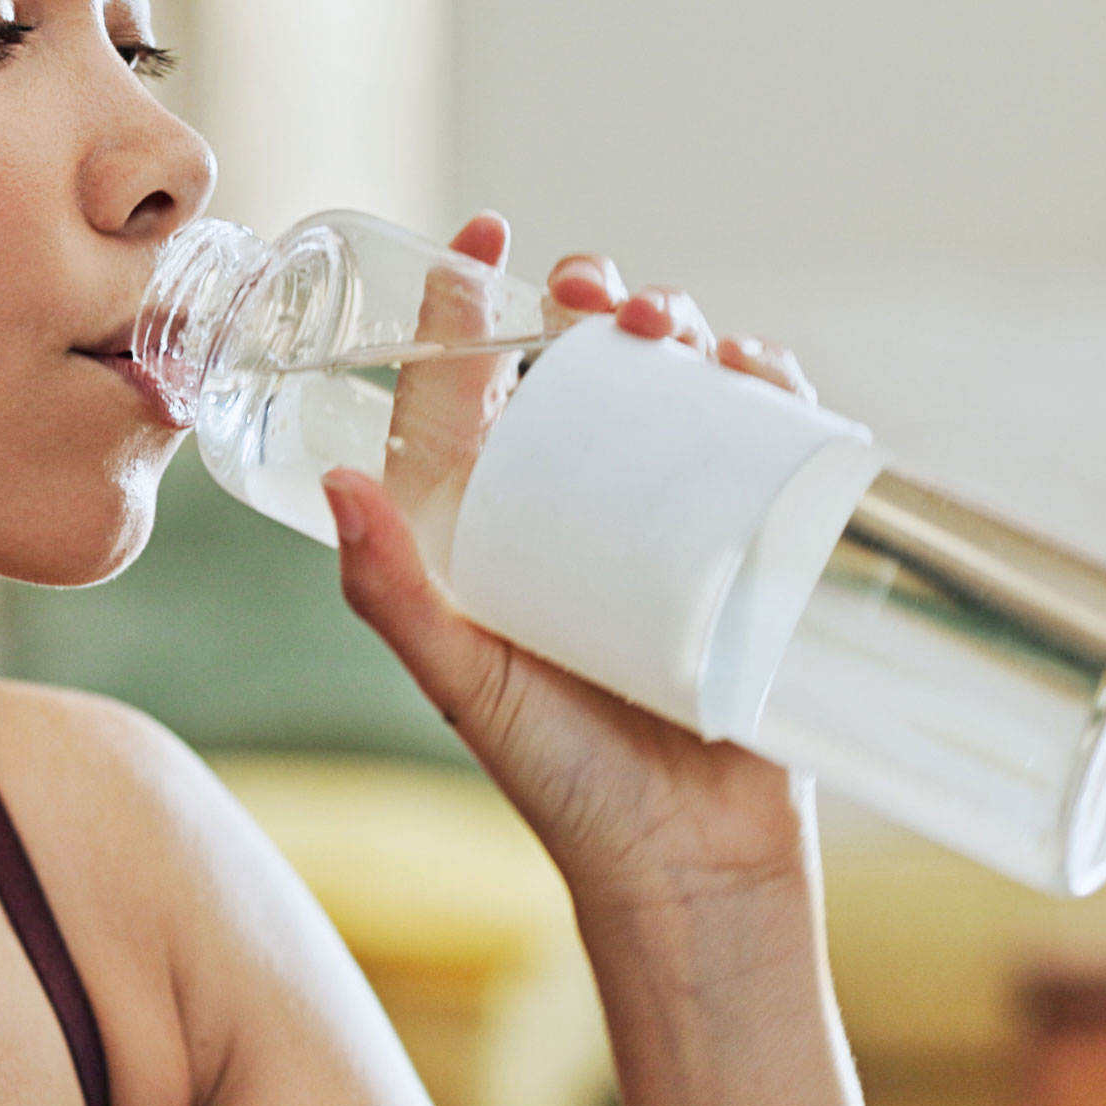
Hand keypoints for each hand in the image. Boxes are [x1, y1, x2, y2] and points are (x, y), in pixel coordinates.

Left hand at [324, 214, 821, 918]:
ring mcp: (673, 523)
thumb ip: (395, 593)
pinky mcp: (754, 545)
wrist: (693, 867)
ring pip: (676, 386)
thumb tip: (339, 484)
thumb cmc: (565, 785)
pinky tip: (754, 369)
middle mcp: (578, 512)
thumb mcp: (466, 684)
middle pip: (583, 367)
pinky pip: (765, 438)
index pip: (470, 392)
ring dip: (676, 327)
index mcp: (493, 530)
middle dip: (588, 300)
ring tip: (664, 327)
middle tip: (588, 292)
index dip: (469, 307)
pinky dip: (766, 385)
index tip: (481, 238)